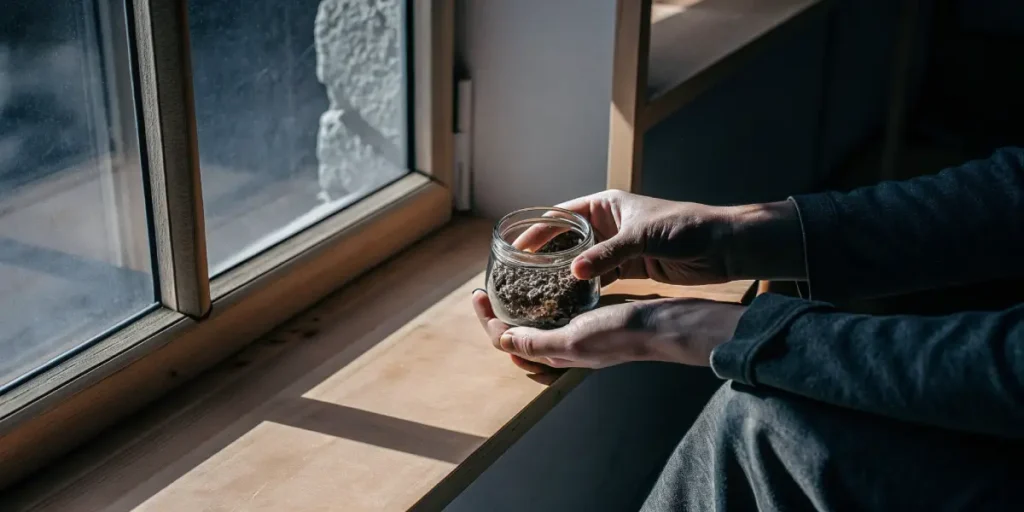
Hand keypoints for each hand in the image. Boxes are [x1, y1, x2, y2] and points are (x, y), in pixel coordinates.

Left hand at [472, 290, 745, 372]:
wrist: (663, 325)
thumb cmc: (622, 334)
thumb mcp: (574, 340)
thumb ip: (537, 344)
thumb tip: (502, 342)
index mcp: (556, 355)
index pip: (508, 341)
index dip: (487, 320)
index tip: (478, 294)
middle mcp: (563, 347)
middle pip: (516, 334)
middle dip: (496, 313)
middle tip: (484, 289)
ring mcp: (578, 333)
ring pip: (535, 323)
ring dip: (517, 306)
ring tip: (506, 285)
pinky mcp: (592, 318)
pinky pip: (558, 311)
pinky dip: (543, 298)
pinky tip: (543, 282)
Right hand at [519, 190, 805, 285]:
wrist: (722, 246)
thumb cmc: (686, 228)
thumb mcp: (642, 238)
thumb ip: (607, 255)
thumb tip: (573, 271)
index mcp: (607, 205)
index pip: (561, 215)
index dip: (537, 231)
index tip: (515, 248)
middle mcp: (608, 224)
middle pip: (566, 239)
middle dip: (544, 256)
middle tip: (518, 275)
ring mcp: (617, 247)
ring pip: (581, 261)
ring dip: (562, 274)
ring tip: (537, 292)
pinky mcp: (630, 268)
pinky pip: (599, 277)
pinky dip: (584, 288)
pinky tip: (568, 301)